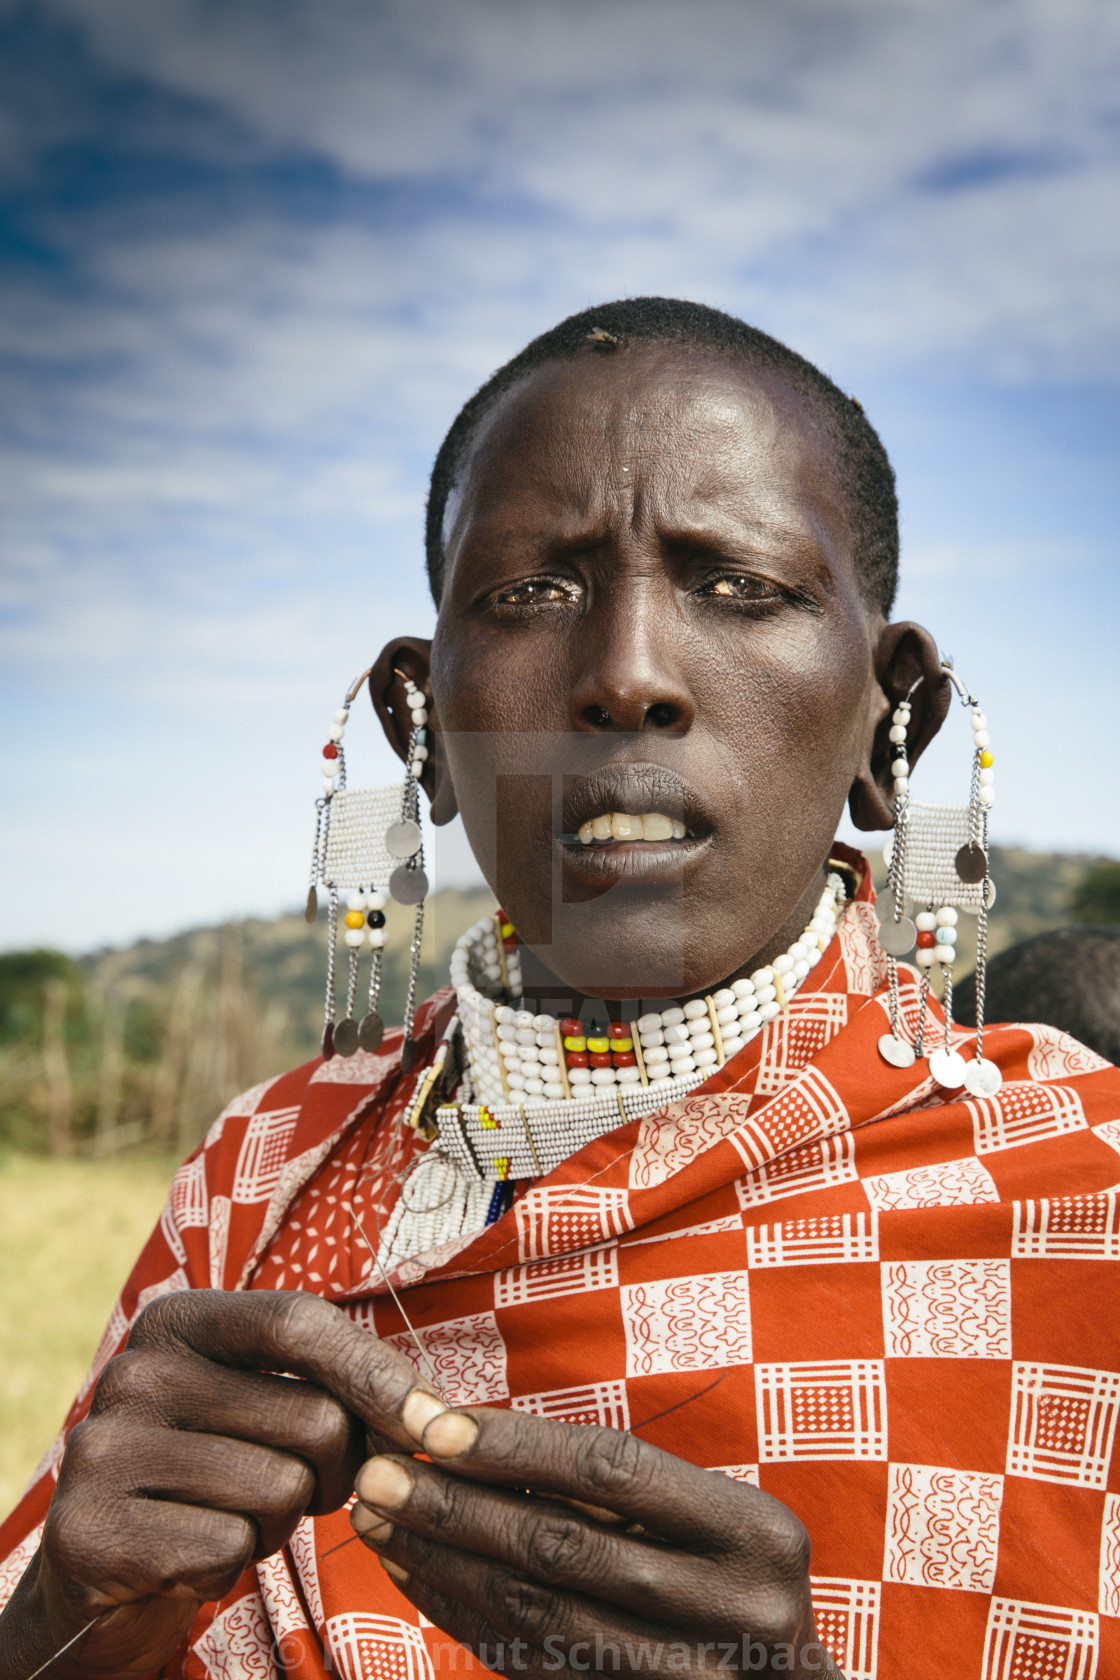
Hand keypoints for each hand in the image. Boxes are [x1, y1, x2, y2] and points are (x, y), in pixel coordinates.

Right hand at [0, 1291, 446, 1679]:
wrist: (101, 1567)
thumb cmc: (213, 1472)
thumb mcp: (258, 1402)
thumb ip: (332, 1386)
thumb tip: (435, 1420)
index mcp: (178, 1320)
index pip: (301, 1322)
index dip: (378, 1374)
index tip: (437, 1425)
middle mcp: (133, 1370)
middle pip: (313, 1419)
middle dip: (330, 1473)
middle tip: (287, 1488)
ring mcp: (103, 1447)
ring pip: (281, 1491)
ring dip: (278, 1524)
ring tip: (228, 1517)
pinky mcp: (90, 1530)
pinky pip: (228, 1549)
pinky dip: (228, 1566)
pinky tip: (190, 1557)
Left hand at [351, 1408, 841, 1676]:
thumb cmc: (740, 1580)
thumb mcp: (721, 1519)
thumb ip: (627, 1490)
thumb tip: (480, 1437)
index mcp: (756, 1534)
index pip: (614, 1471)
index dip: (518, 1447)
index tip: (435, 1426)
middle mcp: (734, 1612)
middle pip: (562, 1547)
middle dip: (455, 1507)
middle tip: (379, 1474)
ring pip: (535, 1616)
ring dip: (443, 1564)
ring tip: (379, 1521)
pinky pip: (532, 1667)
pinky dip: (466, 1618)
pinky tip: (419, 1577)